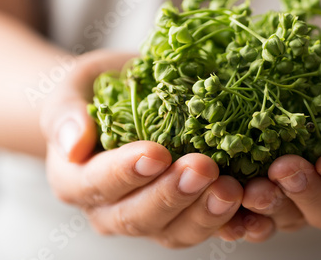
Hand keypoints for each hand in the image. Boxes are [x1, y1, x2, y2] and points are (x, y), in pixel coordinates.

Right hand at [40, 50, 242, 248]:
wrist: (122, 103)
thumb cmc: (97, 92)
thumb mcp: (73, 90)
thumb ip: (66, 114)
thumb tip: (73, 142)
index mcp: (76, 180)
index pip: (97, 183)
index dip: (125, 172)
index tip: (156, 153)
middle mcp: (110, 209)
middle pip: (138, 216)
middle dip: (173, 195)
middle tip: (203, 168)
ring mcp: (150, 216)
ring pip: (175, 231)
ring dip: (205, 214)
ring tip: (233, 189)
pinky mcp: (184, 215)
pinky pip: (206, 228)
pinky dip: (232, 223)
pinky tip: (253, 209)